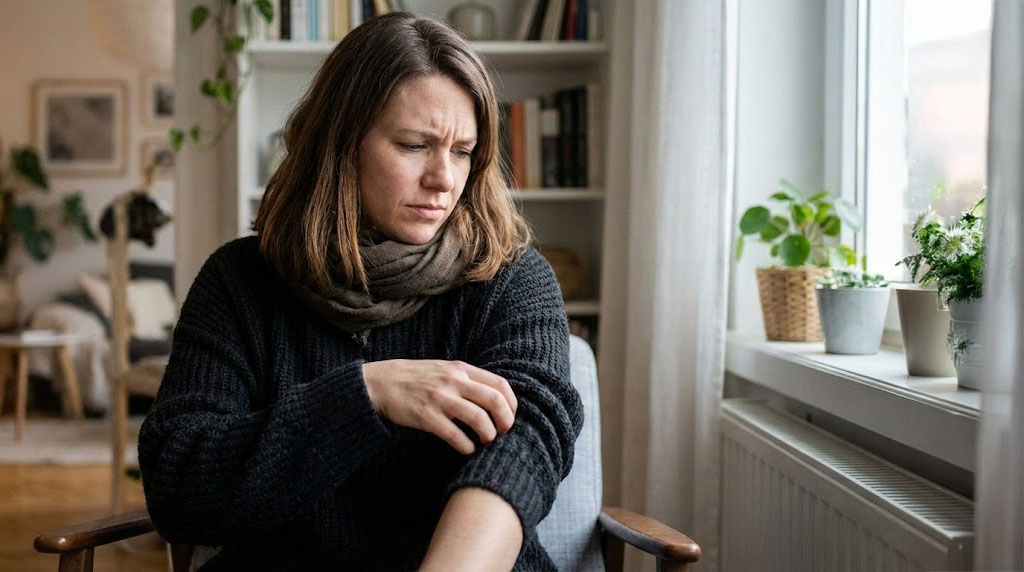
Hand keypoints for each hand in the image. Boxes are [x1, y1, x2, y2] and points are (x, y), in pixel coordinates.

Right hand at [362, 360, 517, 453]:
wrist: (380, 383)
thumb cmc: (416, 379)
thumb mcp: (444, 370)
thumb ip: (468, 380)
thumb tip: (496, 399)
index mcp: (461, 369)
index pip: (500, 384)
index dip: (511, 404)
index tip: (510, 417)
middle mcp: (453, 381)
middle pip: (495, 401)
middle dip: (506, 421)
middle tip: (503, 433)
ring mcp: (439, 399)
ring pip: (479, 419)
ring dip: (488, 435)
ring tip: (486, 441)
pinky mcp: (426, 417)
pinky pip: (455, 435)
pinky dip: (467, 446)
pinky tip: (467, 449)